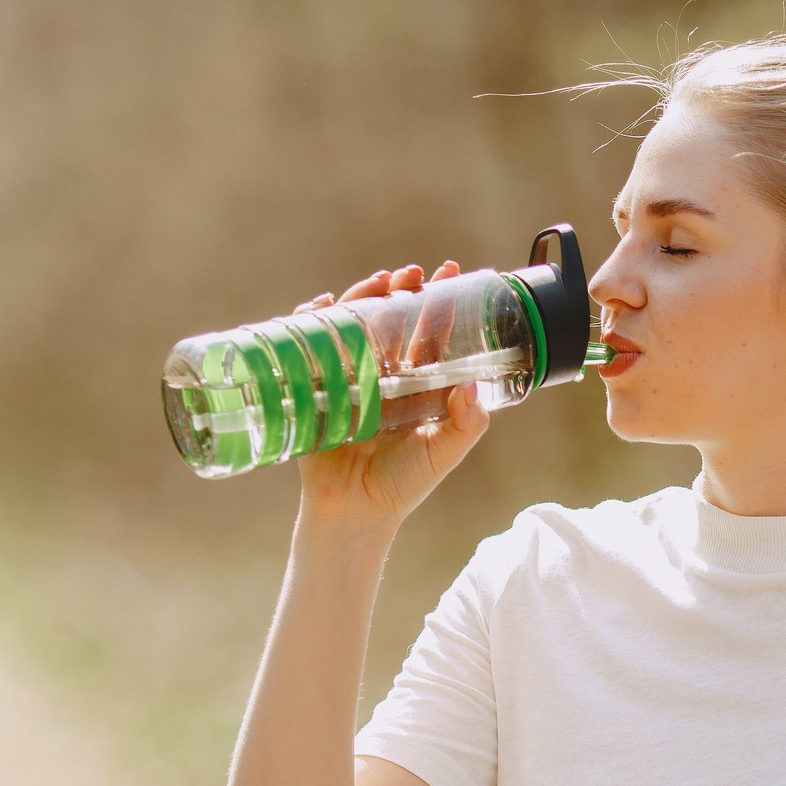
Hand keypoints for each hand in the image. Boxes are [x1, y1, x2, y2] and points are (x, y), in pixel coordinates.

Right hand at [292, 260, 489, 526]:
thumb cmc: (402, 484)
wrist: (354, 512)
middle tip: (410, 273)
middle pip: (391, 320)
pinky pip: (310, 345)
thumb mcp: (443, 452)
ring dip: (363, 297)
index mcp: (415, 385)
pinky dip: (313, 321)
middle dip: (400, 291)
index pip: (430, 333)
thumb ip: (467, 423)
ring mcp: (348, 378)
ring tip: (378, 281)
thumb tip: (475, 385)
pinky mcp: (315, 388)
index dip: (440, 302)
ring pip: (354, 324)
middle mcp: (383, 376)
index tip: (451, 273)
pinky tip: (323, 305)